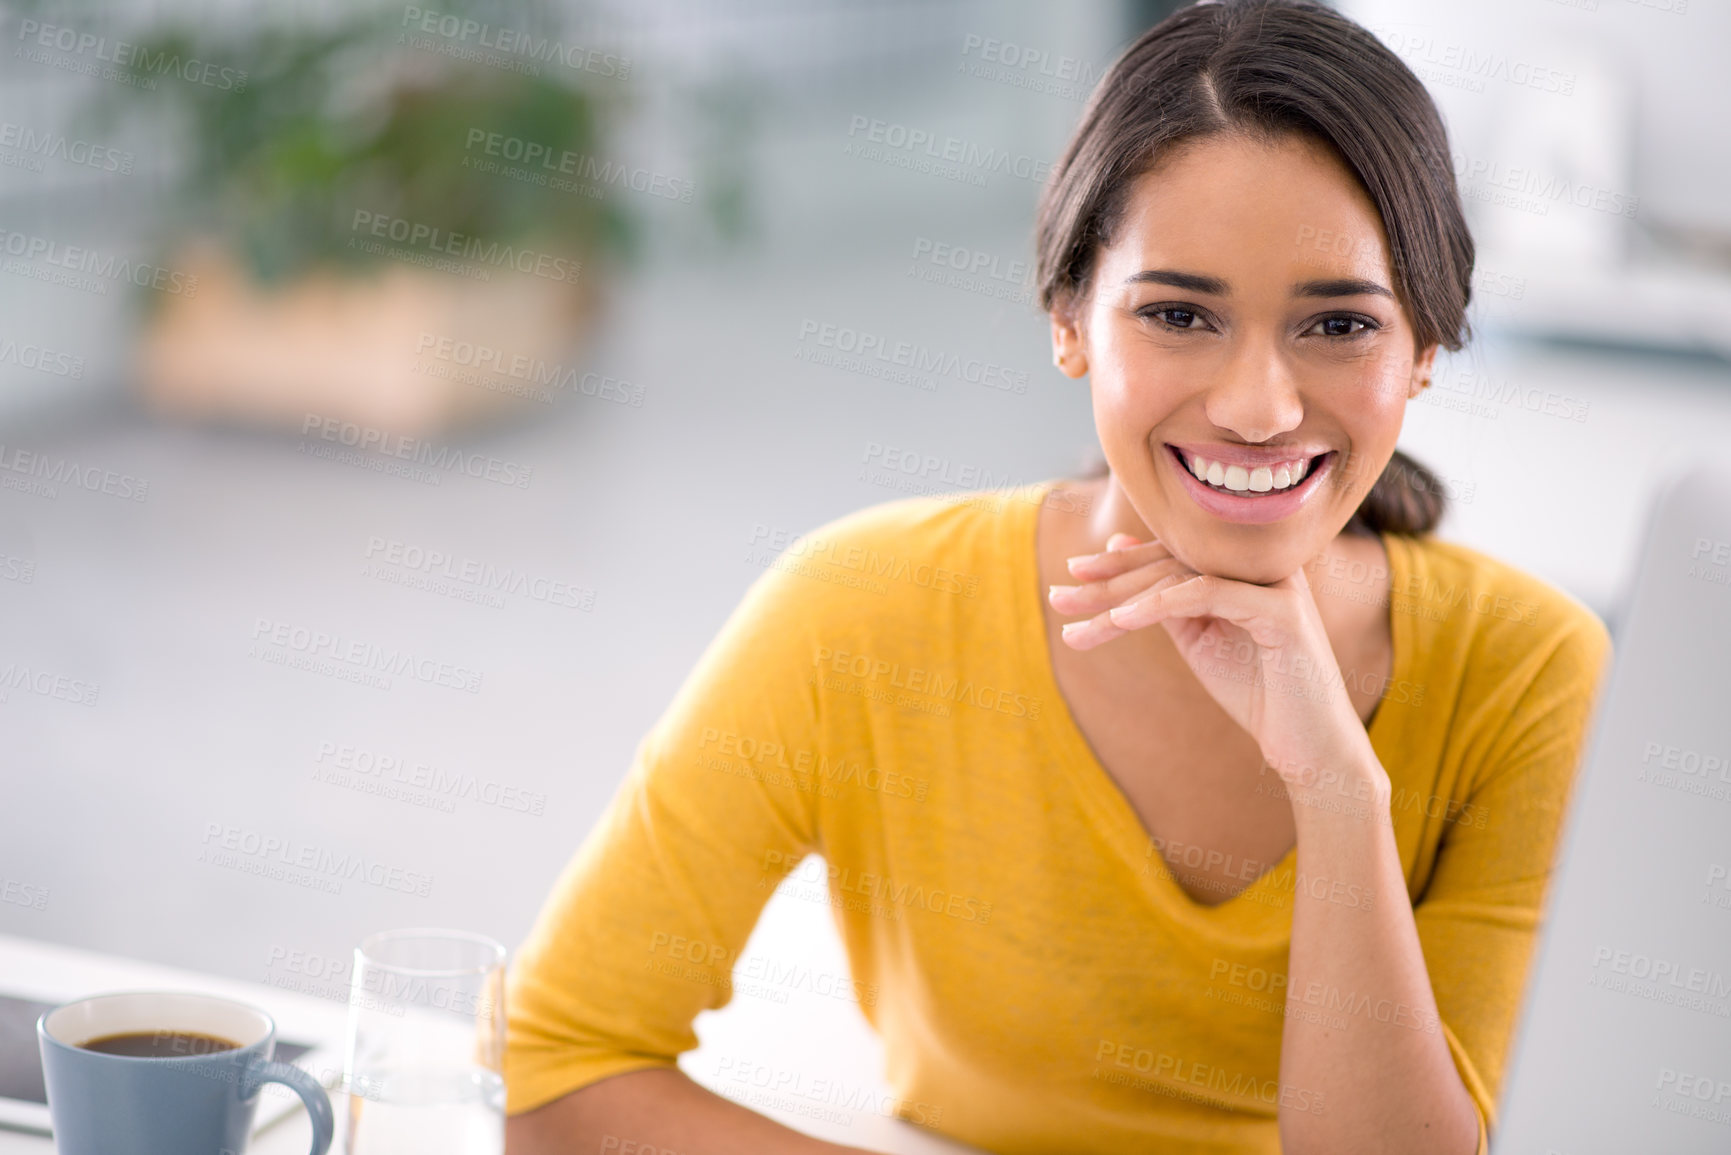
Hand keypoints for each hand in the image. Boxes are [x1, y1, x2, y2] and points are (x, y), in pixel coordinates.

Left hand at [1047, 533, 1380, 787]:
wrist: (1309, 749)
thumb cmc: (1258, 693)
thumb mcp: (1199, 638)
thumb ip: (1163, 597)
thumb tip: (1118, 548)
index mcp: (1247, 566)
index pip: (1174, 550)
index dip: (1121, 561)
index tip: (1072, 574)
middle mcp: (1265, 564)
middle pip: (1172, 558)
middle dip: (1109, 579)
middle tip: (1058, 596)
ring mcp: (1277, 582)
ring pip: (1181, 574)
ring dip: (1121, 597)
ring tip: (1076, 617)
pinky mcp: (1282, 611)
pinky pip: (1206, 594)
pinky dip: (1158, 605)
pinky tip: (1120, 621)